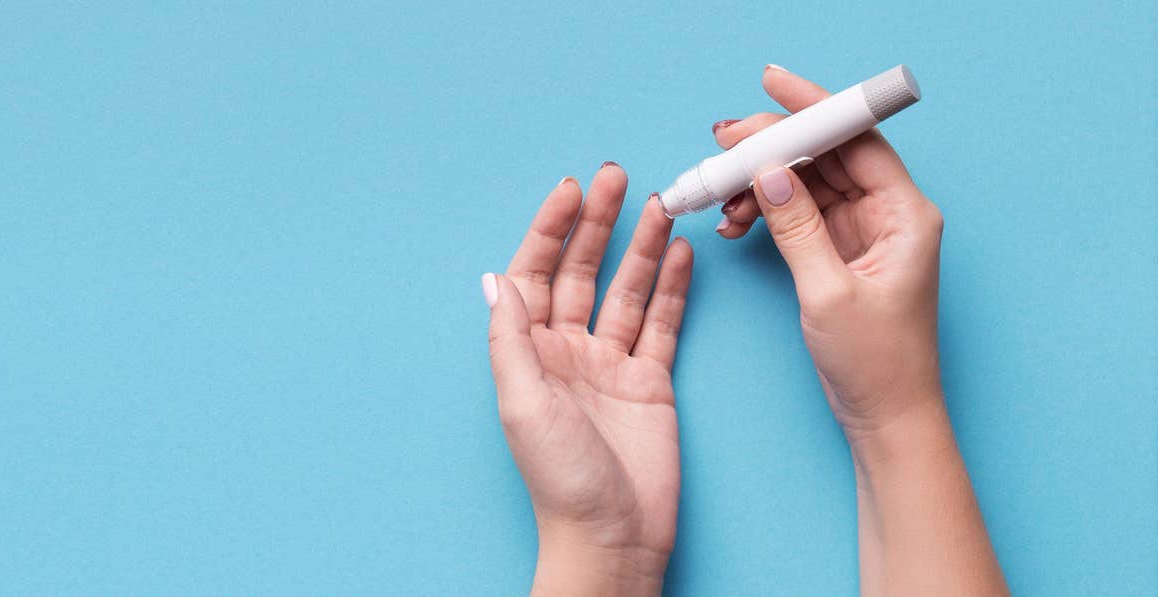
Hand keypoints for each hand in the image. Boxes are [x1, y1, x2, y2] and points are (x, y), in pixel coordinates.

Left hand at [482, 163, 692, 595]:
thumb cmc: (560, 479)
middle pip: (580, 271)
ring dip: (641, 247)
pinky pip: (662, 323)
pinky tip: (681, 254)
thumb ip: (512, 338)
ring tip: (660, 205)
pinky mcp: (650, 381)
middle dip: (597, 224)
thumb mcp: (523, 402)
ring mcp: (610, 364)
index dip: (549, 229)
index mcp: (530, 352)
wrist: (612, 535)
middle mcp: (567, 350)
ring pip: (626, 290)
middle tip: (616, 176)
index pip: (536, 273)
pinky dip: (672, 288)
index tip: (570, 189)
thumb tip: (496, 279)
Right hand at [713, 65, 1006, 594]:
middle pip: (827, 155)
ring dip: (760, 182)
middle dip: (772, 144)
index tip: (771, 86)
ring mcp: (864, 232)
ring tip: (720, 195)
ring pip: (806, 182)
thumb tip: (769, 173)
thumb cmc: (877, 363)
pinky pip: (798, 213)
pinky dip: (765, 211)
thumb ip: (798, 228)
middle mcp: (889, 214)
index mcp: (906, 215)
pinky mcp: (841, 252)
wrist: (886, 417)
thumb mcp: (828, 293)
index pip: (857, 140)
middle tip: (723, 142)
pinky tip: (736, 222)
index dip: (813, 108)